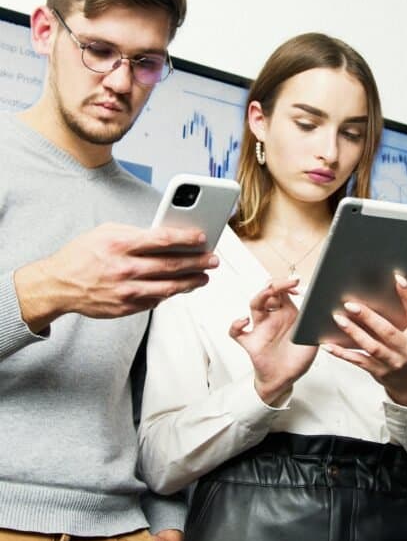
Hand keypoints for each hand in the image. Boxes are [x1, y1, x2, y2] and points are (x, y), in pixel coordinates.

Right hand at [14, 222, 218, 332]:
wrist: (59, 285)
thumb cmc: (83, 255)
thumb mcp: (106, 233)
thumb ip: (135, 233)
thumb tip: (165, 236)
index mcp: (120, 245)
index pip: (162, 240)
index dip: (186, 238)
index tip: (202, 237)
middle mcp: (125, 268)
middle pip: (171, 265)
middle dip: (197, 262)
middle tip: (213, 260)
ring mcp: (126, 291)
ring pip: (168, 287)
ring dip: (191, 282)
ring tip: (203, 277)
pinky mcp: (126, 307)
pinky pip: (155, 301)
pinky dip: (170, 294)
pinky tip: (180, 288)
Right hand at [229, 279, 317, 405]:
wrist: (285, 379)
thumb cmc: (297, 359)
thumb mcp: (312, 338)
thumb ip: (315, 324)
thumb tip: (320, 310)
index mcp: (287, 314)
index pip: (284, 291)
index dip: (289, 284)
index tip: (297, 284)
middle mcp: (273, 318)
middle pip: (269, 292)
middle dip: (277, 284)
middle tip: (289, 282)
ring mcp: (261, 328)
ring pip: (254, 304)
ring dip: (260, 295)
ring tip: (269, 292)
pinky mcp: (251, 342)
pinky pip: (237, 331)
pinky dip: (236, 325)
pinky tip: (244, 321)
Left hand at [323, 274, 406, 406]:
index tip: (397, 279)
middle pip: (388, 332)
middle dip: (368, 317)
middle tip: (351, 304)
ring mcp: (393, 363)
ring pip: (371, 346)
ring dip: (354, 332)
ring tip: (338, 319)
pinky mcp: (378, 372)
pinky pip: (358, 361)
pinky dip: (342, 353)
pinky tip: (328, 345)